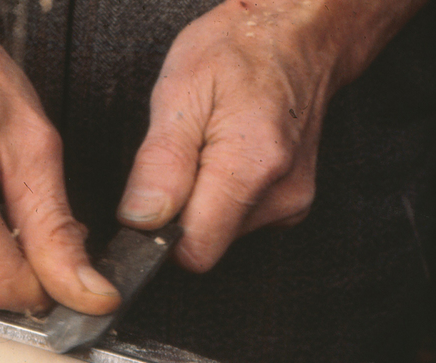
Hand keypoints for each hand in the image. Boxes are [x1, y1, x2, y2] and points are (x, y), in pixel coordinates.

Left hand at [117, 0, 426, 271]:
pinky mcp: (291, 204)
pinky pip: (235, 219)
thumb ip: (160, 164)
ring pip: (218, 233)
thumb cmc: (241, 49)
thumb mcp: (180, 91)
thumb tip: (140, 221)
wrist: (300, 33)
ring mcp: (290, 202)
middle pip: (204, 244)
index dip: (159, 235)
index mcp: (251, 166)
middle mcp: (279, 195)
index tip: (150, 202)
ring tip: (207, 147)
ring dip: (199, 200)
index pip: (193, 251)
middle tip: (183, 155)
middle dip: (179, 212)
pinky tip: (224, 156)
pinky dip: (220, 196)